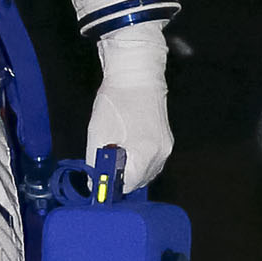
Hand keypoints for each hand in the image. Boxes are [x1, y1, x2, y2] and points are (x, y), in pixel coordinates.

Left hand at [86, 27, 173, 189]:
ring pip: (145, 172)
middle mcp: (160, 155)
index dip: (111, 184)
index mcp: (145, 154)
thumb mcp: (98, 134)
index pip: (127, 186)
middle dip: (120, 176)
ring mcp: (166, 148)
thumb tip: (95, 184)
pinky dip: (138, 160)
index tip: (100, 178)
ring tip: (116, 151)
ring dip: (130, 169)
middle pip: (139, 181)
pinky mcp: (166, 141)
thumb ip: (96, 163)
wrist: (136, 75)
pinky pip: (151, 161)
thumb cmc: (116, 101)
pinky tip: (127, 146)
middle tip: (105, 163)